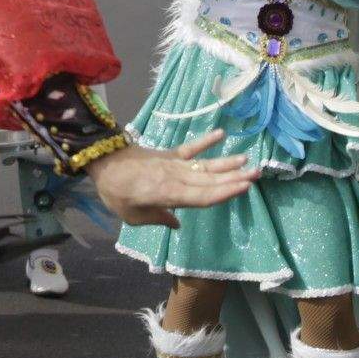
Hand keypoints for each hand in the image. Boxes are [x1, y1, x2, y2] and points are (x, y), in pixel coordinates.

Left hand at [86, 131, 257, 228]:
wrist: (101, 160)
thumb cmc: (115, 192)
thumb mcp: (132, 216)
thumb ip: (157, 219)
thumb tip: (176, 224)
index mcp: (168, 194)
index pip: (202, 196)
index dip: (224, 193)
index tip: (244, 188)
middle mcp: (176, 177)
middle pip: (209, 180)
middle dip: (234, 178)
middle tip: (257, 174)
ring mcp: (173, 163)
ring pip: (204, 165)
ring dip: (226, 163)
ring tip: (247, 160)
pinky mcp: (167, 154)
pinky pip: (189, 148)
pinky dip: (205, 141)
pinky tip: (221, 134)